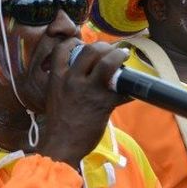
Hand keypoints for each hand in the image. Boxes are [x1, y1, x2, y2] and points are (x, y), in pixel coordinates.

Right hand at [37, 41, 129, 167]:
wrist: (61, 145)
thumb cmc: (59, 122)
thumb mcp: (55, 95)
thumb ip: (66, 81)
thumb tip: (84, 71)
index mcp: (58, 78)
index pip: (62, 49)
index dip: (74, 42)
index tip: (84, 44)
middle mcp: (73, 80)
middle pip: (91, 51)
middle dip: (105, 47)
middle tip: (112, 51)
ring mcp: (89, 90)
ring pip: (108, 63)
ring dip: (119, 56)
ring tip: (124, 57)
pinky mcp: (104, 103)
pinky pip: (123, 90)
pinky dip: (130, 90)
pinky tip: (131, 91)